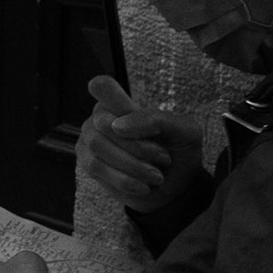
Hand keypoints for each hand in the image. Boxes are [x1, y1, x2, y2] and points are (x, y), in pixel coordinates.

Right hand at [75, 75, 204, 212]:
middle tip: (163, 158)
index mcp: (120, 103)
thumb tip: (120, 126)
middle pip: (105, 124)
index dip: (113, 98)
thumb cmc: (177, 152)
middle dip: (139, 146)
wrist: (175, 186)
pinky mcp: (87, 165)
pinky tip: (142, 186)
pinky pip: (97, 168)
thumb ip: (157, 119)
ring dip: (134, 166)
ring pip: (99, 147)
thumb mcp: (184, 131)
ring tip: (156, 176)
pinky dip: (125, 180)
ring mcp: (89, 141)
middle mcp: (99, 119)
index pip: (102, 86)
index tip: (129, 111)